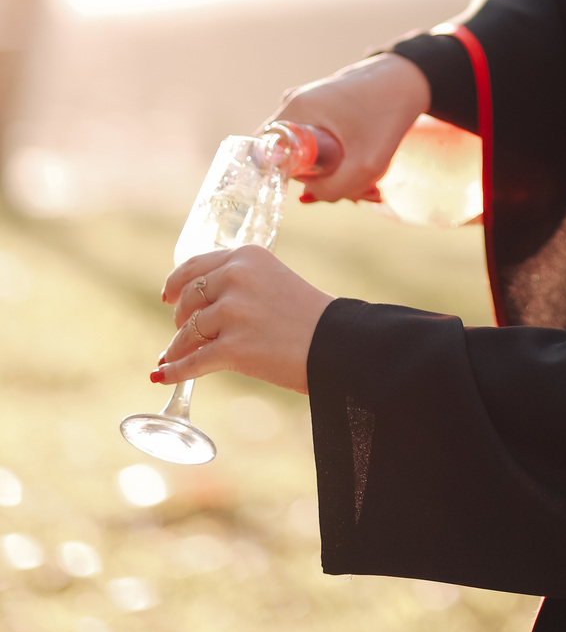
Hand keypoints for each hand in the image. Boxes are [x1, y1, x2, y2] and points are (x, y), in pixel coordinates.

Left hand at [154, 247, 333, 394]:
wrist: (338, 343)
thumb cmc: (310, 315)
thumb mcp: (274, 280)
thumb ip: (240, 282)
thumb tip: (198, 307)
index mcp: (247, 256)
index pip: (195, 266)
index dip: (176, 283)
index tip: (167, 296)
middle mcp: (236, 277)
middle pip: (187, 300)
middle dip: (181, 319)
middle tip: (185, 333)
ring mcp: (233, 313)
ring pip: (186, 332)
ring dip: (177, 347)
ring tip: (174, 357)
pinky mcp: (233, 348)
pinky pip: (192, 362)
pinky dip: (174, 371)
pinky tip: (161, 376)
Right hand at [269, 53, 431, 203]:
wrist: (411, 79)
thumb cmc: (388, 114)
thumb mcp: (365, 163)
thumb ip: (334, 188)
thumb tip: (312, 196)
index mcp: (296, 110)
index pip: (270, 157)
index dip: (293, 181)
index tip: (323, 190)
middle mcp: (298, 105)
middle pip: (295, 159)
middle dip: (326, 182)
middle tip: (362, 193)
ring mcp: (312, 106)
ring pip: (313, 156)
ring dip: (341, 175)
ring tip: (374, 186)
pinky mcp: (327, 110)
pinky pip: (324, 145)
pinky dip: (345, 161)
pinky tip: (370, 172)